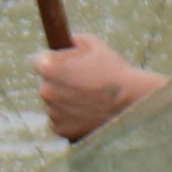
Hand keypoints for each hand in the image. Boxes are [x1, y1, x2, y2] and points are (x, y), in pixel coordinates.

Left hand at [36, 38, 165, 143]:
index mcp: (49, 68)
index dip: (53, 60)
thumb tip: (62, 44)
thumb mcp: (92, 44)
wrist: (132, 103)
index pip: (38, 60)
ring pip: (53, 103)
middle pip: (46, 83)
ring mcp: (52, 112)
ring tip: (89, 99)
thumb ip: (71, 42)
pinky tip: (87, 112)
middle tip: (83, 83)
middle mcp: (45, 91)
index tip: (64, 64)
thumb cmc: (114, 70)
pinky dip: (70, 118)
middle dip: (59, 82)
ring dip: (65, 101)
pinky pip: (60, 120)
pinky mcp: (60, 130)